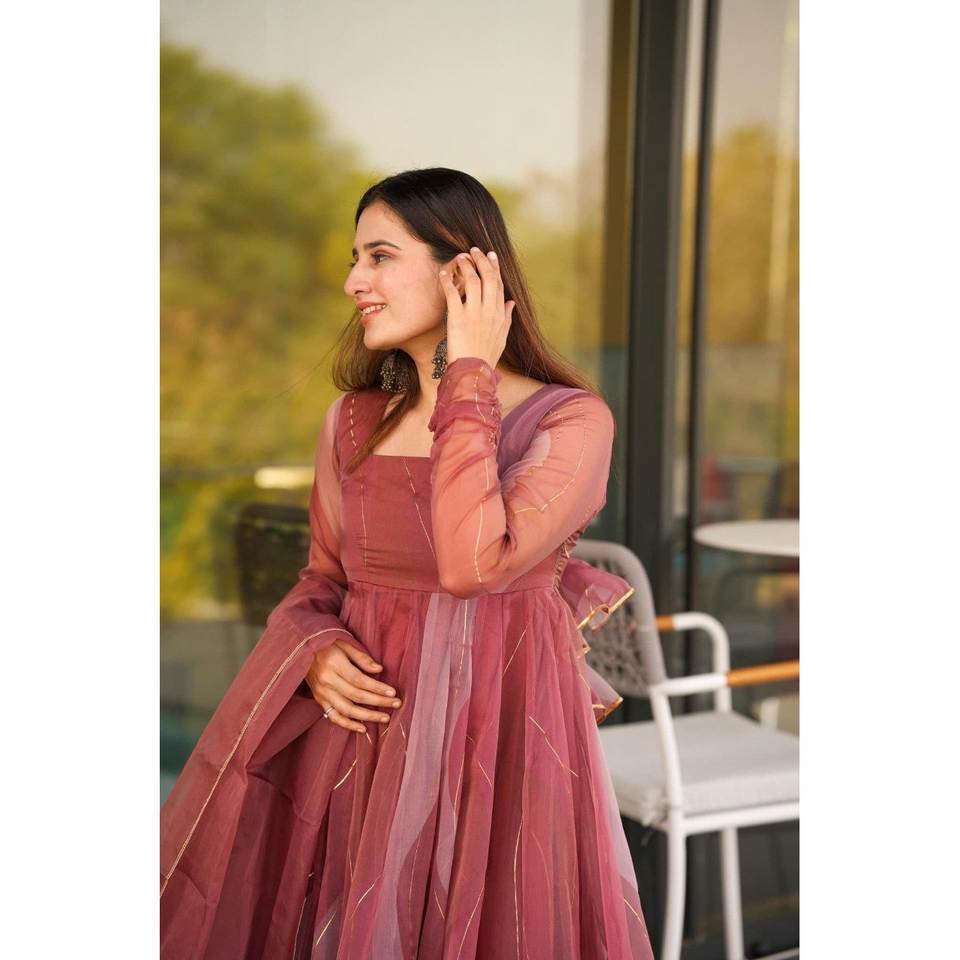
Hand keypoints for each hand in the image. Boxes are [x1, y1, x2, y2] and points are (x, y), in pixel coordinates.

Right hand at [305, 638, 401, 733]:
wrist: (300, 649)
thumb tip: (379, 670)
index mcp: (334, 664)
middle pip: (356, 696)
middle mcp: (327, 681)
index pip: (359, 680)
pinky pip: (334, 716)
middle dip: (378, 702)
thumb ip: (361, 657)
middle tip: (396, 704)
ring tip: (385, 718)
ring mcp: (322, 692)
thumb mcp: (344, 643)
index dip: (377, 688)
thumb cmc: (326, 643)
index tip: (393, 692)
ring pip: (347, 709)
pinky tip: (363, 728)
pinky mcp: (319, 700)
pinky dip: (348, 724)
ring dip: (368, 716)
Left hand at [438, 246, 514, 370]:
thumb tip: (511, 303)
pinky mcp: (458, 319)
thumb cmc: (486, 358)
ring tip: (459, 257)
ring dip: (466, 266)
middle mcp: (489, 311)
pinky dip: (448, 281)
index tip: (490, 256)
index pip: (499, 285)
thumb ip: (507, 319)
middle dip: (481, 260)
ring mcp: (474, 314)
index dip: (494, 268)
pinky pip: (453, 294)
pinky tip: (444, 273)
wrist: (473, 373)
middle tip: (473, 250)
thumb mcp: (501, 339)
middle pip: (488, 278)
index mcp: (500, 315)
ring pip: (472, 281)